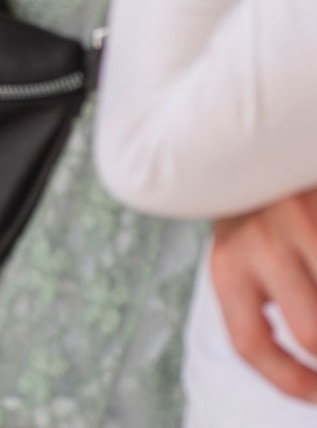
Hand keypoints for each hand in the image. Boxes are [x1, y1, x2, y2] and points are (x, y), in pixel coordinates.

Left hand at [211, 190, 316, 402]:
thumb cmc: (254, 211)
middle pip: (313, 334)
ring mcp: (303, 222)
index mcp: (227, 265)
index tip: (315, 395)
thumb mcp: (241, 254)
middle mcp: (261, 245)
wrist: (253, 138)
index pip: (251, 344)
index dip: (288, 382)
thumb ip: (261, 301)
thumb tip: (312, 371)